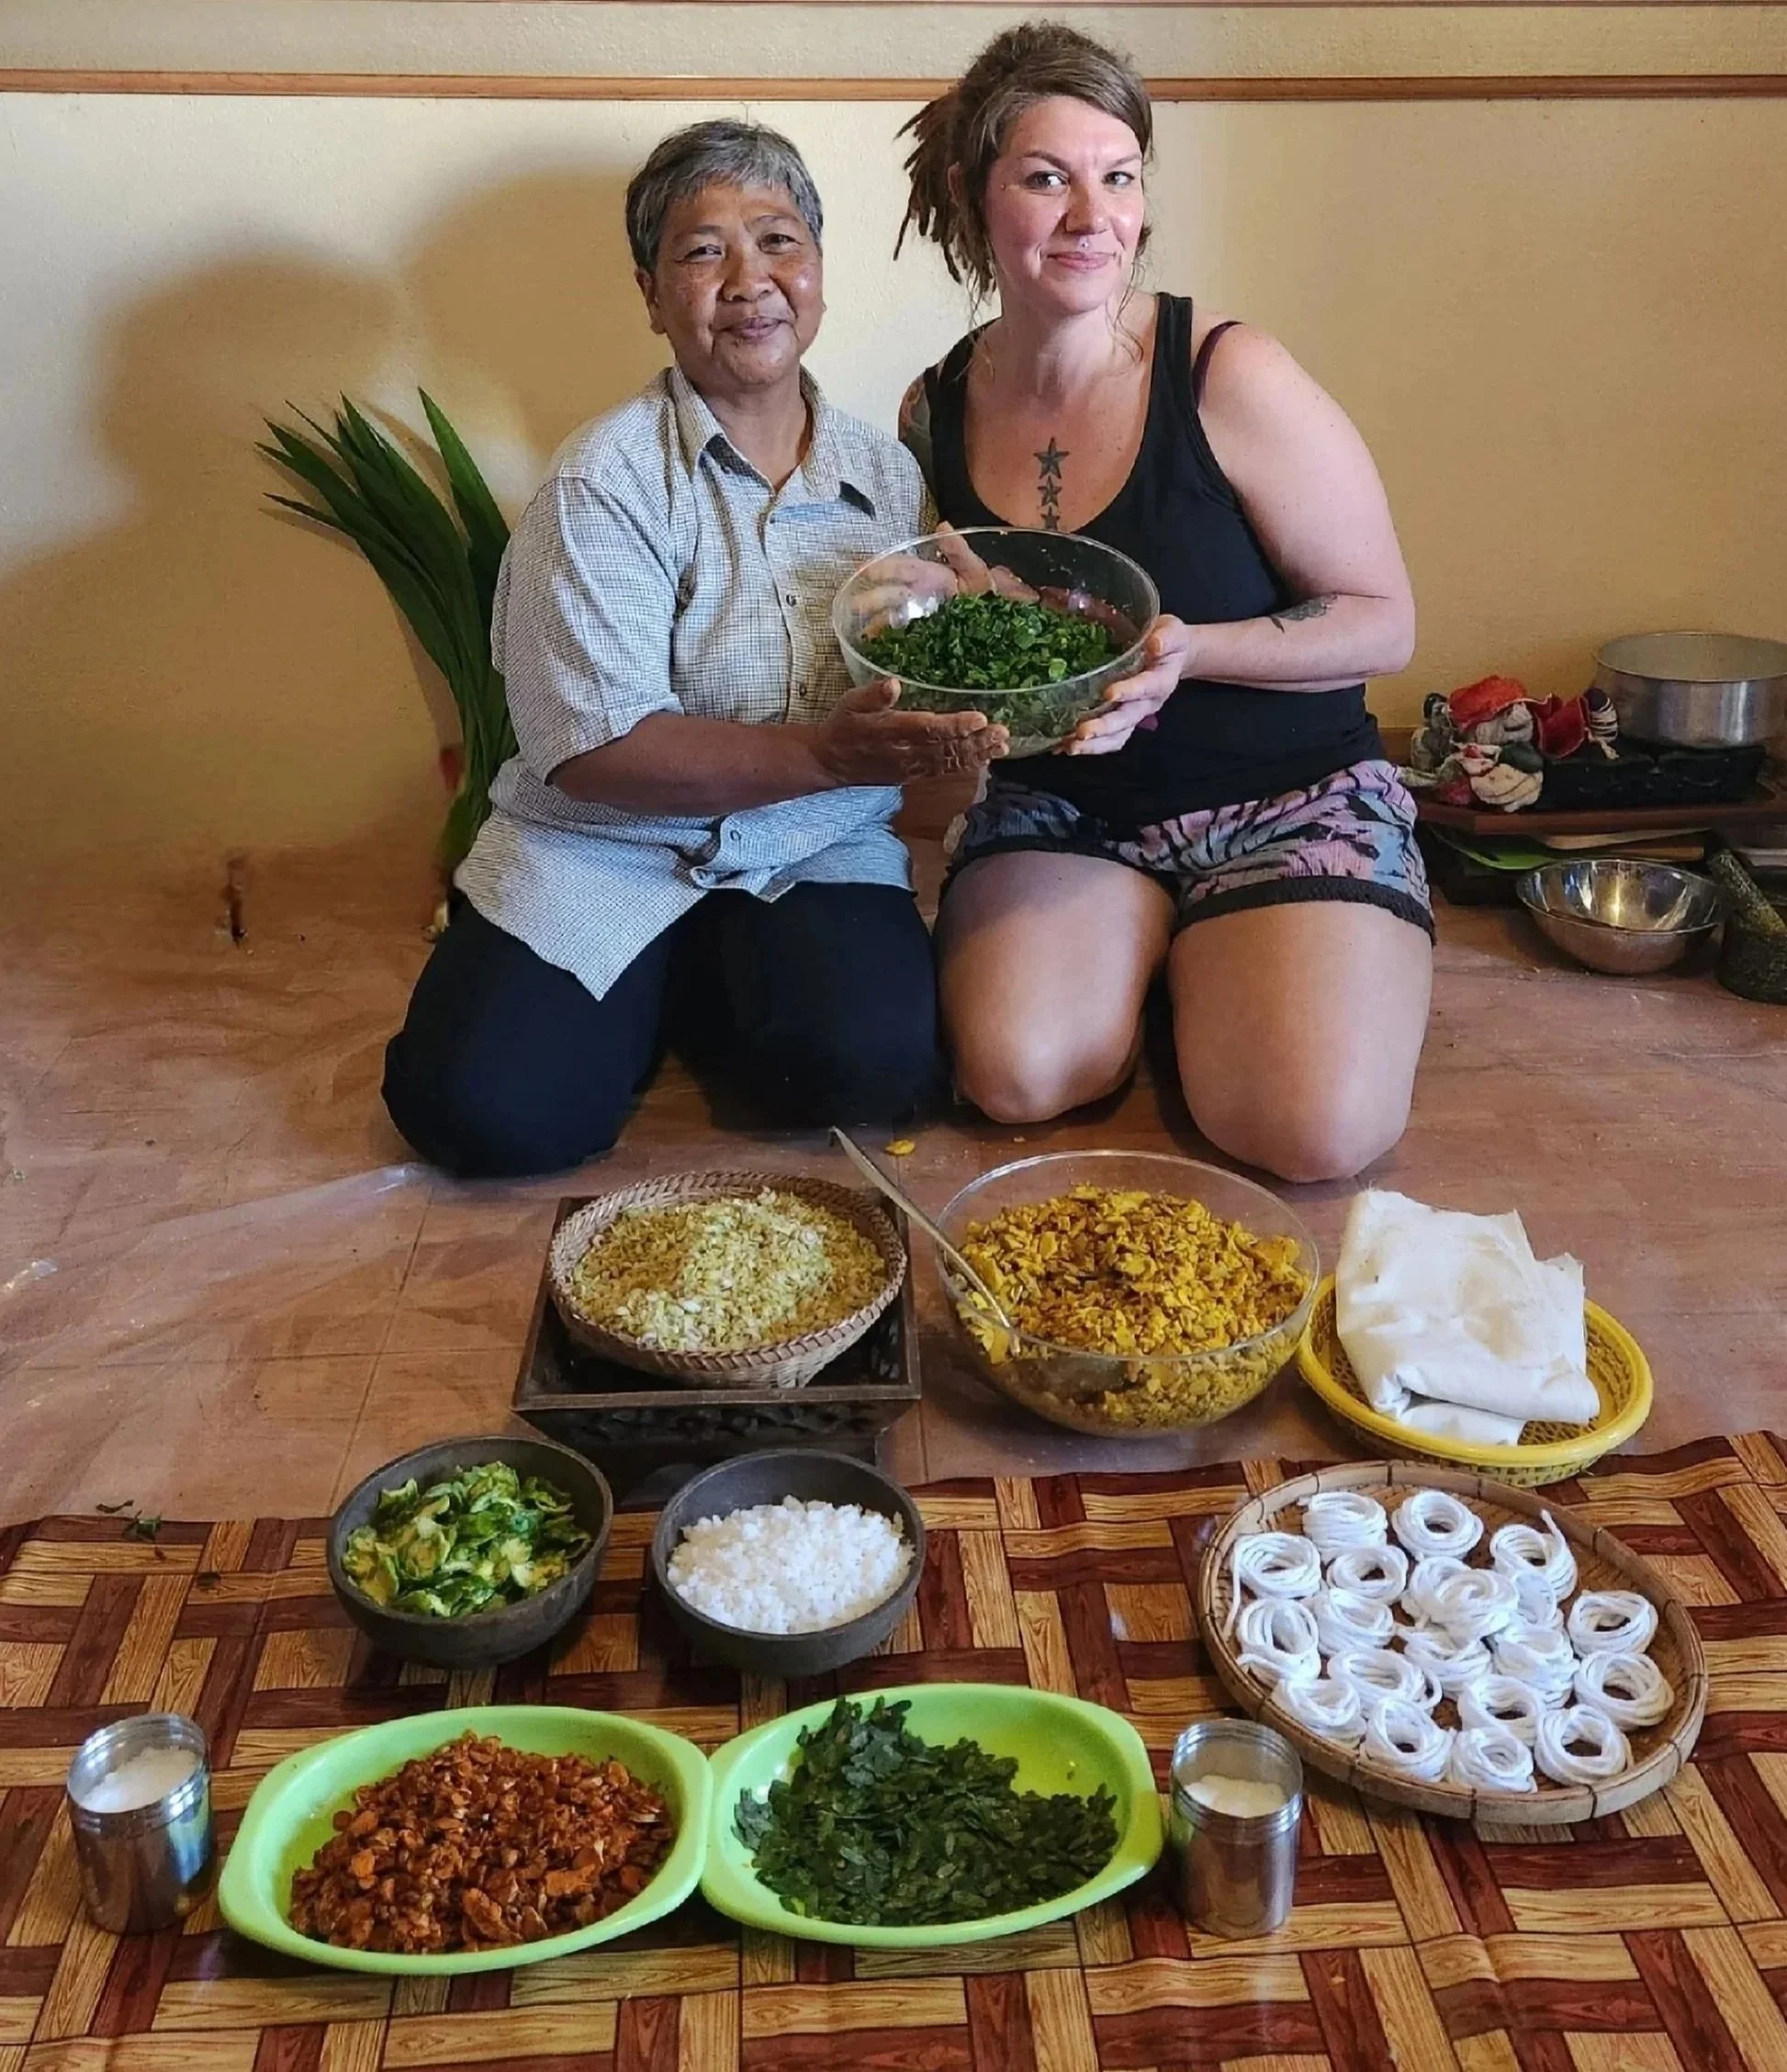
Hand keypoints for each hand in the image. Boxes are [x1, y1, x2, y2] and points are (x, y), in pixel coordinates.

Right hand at [814, 681, 1008, 785]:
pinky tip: (985, 758)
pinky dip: (966, 765)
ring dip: (977, 755)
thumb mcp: (849, 704)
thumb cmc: (843, 727)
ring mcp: (911, 768)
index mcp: (890, 732)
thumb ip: (872, 696)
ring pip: (949, 762)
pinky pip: (944, 770)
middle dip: (976, 742)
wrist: (830, 764)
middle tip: (1002, 733)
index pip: (927, 729)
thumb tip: (894, 684)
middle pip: (946, 748)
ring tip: (1002, 746)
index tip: (979, 719)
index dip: (955, 726)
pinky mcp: (914, 775)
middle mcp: (904, 753)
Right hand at [852, 524, 1036, 638]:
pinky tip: (878, 648)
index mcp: (930, 575)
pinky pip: (904, 638)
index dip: (883, 568)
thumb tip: (942, 527)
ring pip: (894, 617)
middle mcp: (920, 594)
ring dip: (877, 623)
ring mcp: (921, 617)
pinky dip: (890, 642)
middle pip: (892, 594)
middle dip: (874, 599)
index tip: (865, 571)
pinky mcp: (925, 636)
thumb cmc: (990, 590)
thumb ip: (959, 552)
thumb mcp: (976, 569)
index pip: (902, 568)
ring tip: (864, 632)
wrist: (1006, 620)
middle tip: (857, 605)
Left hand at [1061, 616, 1196, 755]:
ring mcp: (1134, 715)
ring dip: (1095, 744)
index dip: (1130, 691)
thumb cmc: (1168, 641)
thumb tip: (1155, 644)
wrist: (1171, 656)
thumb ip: (1167, 638)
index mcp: (1161, 680)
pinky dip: (1088, 745)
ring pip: (1117, 736)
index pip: (1147, 687)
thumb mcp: (1173, 632)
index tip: (1110, 694)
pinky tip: (1064, 747)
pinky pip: (1107, 739)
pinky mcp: (1122, 721)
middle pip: (1127, 719)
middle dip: (1104, 727)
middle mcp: (1148, 703)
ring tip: (1071, 747)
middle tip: (1083, 732)